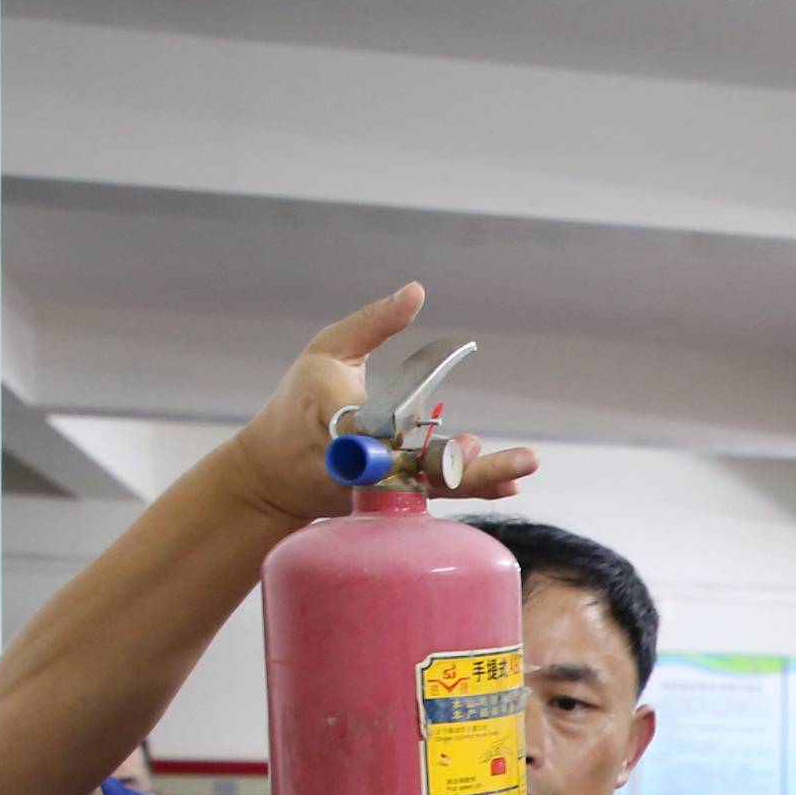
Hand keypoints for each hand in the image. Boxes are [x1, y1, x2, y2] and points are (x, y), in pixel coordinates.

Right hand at [212, 286, 542, 520]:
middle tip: (525, 458)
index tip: (426, 422)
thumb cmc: (300, 400)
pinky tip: (507, 486)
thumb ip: (373, 323)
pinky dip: (467, 489)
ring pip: (428, 487)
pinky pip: (429, 497)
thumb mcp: (327, 352)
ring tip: (522, 467)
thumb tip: (417, 291)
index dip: (399, 431)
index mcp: (334, 417)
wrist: (271, 474)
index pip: (368, 427)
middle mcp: (357, 462)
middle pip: (414, 466)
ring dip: (478, 479)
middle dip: (466, 465)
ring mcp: (372, 490)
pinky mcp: (384, 503)